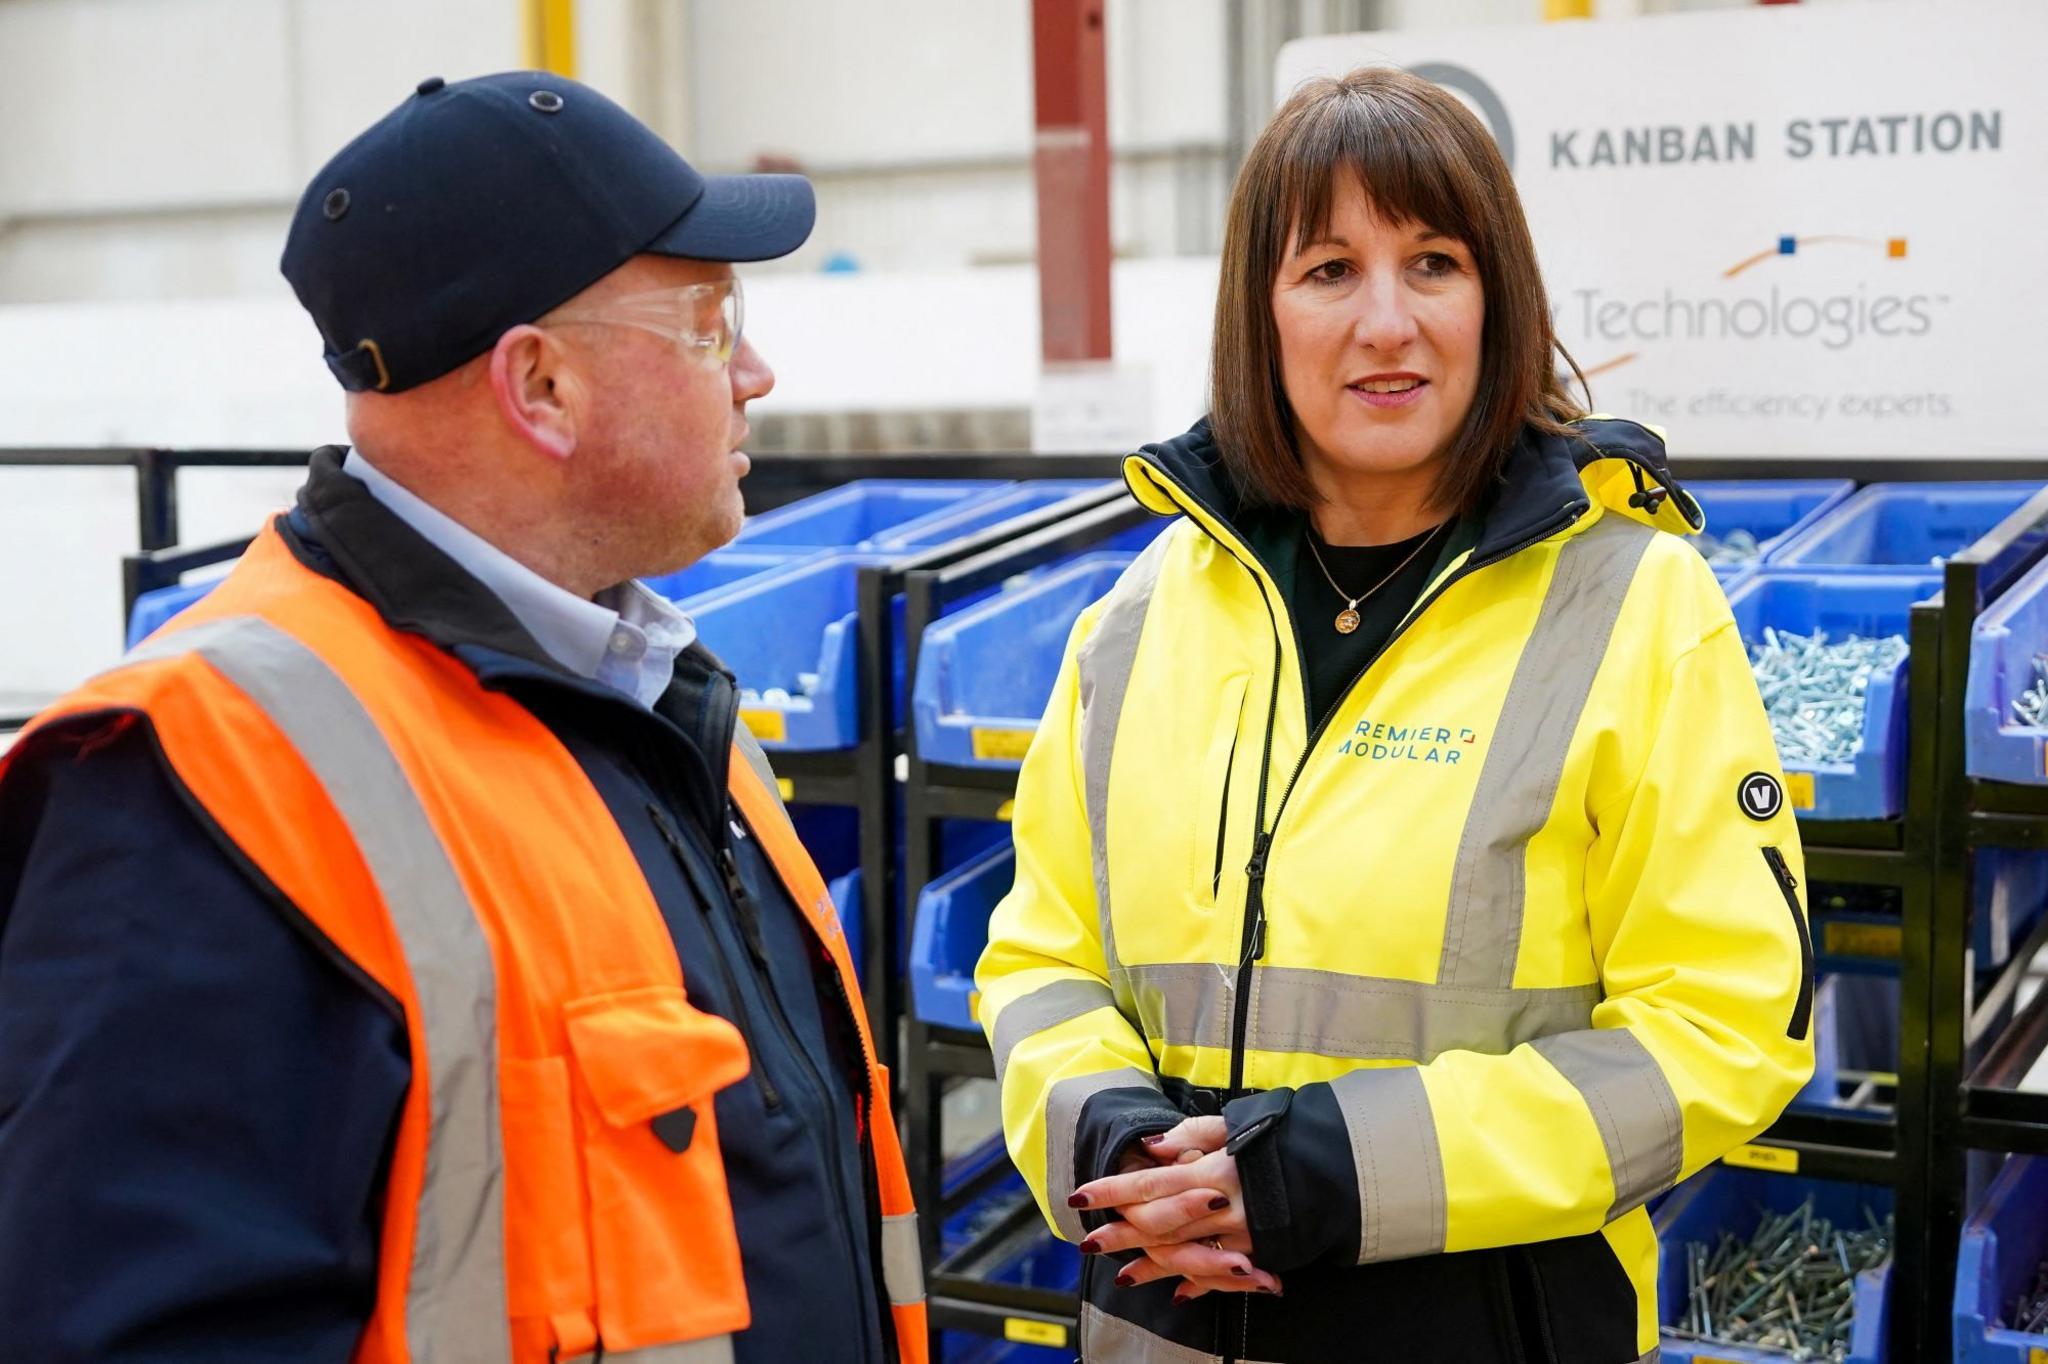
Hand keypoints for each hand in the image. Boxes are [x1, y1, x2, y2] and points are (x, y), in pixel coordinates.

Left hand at [1070, 1118, 1280, 1295]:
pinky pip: (1221, 1275)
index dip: (1112, 1190)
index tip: (1082, 1195)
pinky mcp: (1259, 1252)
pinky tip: (1178, 1292)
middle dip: (1121, 1234)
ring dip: (1151, 1267)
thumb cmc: (1280, 1138)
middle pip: (1158, 1225)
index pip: (1149, 1183)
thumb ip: (1190, 1135)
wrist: (1337, 1167)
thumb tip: (1153, 1147)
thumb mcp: (1234, 1124)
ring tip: (1123, 1276)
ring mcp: (1240, 1236)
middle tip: (1089, 1242)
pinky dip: (1199, 1284)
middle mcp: (1220, 1208)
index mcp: (1210, 1172)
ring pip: (1184, 1256)